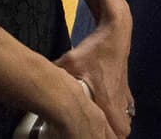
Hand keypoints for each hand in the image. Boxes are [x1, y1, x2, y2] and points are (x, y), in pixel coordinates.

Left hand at [56, 17, 133, 137]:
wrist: (115, 31)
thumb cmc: (94, 49)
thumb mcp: (70, 62)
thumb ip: (54, 74)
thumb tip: (33, 80)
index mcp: (107, 100)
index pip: (115, 130)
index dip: (107, 137)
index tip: (94, 138)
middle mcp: (118, 100)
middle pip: (123, 130)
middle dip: (113, 136)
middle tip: (98, 136)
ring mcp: (124, 93)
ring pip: (127, 119)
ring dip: (116, 125)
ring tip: (103, 129)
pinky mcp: (125, 85)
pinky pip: (127, 107)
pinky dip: (121, 113)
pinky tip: (109, 110)